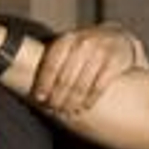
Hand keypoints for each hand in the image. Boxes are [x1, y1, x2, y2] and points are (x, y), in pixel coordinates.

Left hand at [31, 23, 148, 114]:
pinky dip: (90, 99)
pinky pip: (99, 86)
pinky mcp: (115, 61)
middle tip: (55, 109)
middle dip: (58, 97)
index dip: (44, 84)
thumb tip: (31, 86)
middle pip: (65, 79)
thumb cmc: (86, 47)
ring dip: (73, 102)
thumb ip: (54, 60)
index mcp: (66, 39)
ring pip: (81, 85)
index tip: (40, 99)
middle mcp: (83, 43)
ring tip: (68, 112)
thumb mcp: (69, 45)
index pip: (51, 65)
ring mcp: (100, 51)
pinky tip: (85, 107)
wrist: (118, 37)